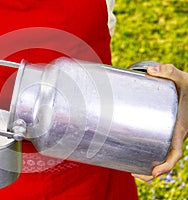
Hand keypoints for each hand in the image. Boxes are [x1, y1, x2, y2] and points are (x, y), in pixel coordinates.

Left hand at [133, 64, 187, 180]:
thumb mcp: (184, 79)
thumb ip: (169, 72)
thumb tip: (150, 70)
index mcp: (180, 129)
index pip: (176, 153)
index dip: (166, 165)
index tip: (153, 173)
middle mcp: (176, 135)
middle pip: (166, 160)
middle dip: (152, 172)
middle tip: (133, 174)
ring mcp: (171, 135)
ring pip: (162, 156)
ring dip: (149, 166)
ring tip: (132, 170)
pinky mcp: (166, 131)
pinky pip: (160, 148)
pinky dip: (151, 155)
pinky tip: (136, 154)